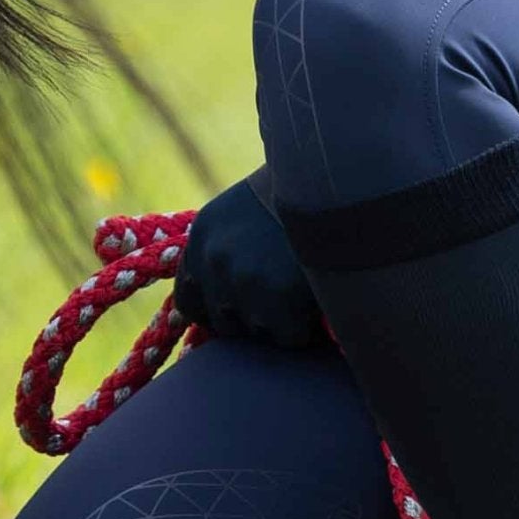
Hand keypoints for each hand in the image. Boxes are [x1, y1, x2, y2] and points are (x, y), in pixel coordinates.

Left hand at [166, 174, 325, 348]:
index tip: (239, 312)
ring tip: (301, 294)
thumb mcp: (238, 215)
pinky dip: (306, 328)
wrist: (329, 181)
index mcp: (200, 240)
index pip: (189, 302)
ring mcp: (243, 284)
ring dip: (280, 322)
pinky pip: (290, 337)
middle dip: (249, 320)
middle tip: (279, 303)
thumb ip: (220, 255)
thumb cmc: (291, 196)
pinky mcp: (277, 301)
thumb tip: (210, 304)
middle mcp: (213, 263)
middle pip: (223, 323)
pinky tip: (317, 302)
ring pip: (258, 332)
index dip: (215, 312)